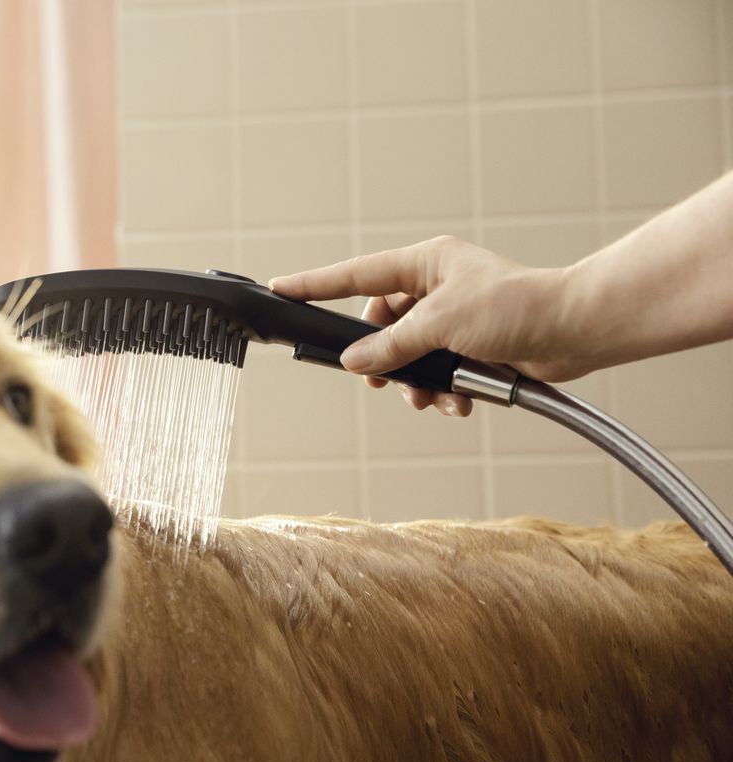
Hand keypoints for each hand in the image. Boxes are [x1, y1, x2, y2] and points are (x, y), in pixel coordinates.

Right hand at [269, 236, 591, 416]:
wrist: (577, 332)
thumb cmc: (519, 307)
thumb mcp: (442, 323)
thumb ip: (392, 344)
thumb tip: (356, 361)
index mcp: (425, 263)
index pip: (356, 274)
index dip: (316, 284)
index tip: (281, 288)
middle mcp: (435, 287)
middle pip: (381, 327)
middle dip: (383, 359)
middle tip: (379, 379)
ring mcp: (453, 319)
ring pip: (408, 356)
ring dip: (416, 383)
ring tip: (428, 397)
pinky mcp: (471, 349)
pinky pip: (437, 373)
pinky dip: (444, 391)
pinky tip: (459, 401)